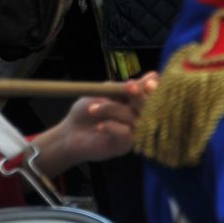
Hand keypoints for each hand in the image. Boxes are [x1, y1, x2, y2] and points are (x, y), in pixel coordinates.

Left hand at [34, 73, 157, 177]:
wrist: (69, 133)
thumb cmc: (86, 111)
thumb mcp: (103, 93)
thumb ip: (124, 87)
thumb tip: (151, 76)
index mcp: (136, 102)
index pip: (154, 94)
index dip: (154, 87)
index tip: (149, 81)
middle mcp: (140, 117)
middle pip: (151, 107)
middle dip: (140, 95)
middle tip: (129, 86)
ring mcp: (134, 133)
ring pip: (134, 118)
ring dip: (113, 110)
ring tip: (93, 108)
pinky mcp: (124, 146)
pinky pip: (126, 134)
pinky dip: (112, 127)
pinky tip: (99, 126)